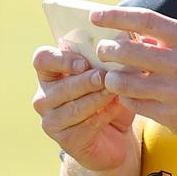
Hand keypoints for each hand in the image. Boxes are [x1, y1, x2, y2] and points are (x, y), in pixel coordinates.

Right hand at [32, 45, 136, 171]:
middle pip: (58, 86)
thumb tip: (134, 35)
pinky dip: (103, 114)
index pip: (42, 59)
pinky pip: (84, 125)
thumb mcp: (114, 74)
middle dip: (84, 81)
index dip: (60, 58)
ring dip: (95, 98)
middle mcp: (45, 97)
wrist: (117, 137)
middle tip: (104, 77)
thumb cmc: (112, 97)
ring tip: (114, 91)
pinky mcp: (65, 140)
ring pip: (71, 107)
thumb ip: (116, 56)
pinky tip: (117, 107)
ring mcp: (52, 120)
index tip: (84, 62)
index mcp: (52, 73)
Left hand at [91, 7, 176, 144]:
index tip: (96, 15)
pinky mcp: (171, 116)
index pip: (145, 21)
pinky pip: (135, 104)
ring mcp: (176, 91)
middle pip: (127, 52)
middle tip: (103, 51)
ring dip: (111, 78)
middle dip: (107, 50)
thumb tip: (142, 37)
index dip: (116, 16)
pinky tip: (130, 95)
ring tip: (112, 76)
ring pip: (123, 82)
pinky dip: (127, 98)